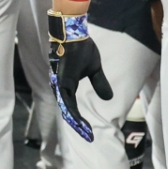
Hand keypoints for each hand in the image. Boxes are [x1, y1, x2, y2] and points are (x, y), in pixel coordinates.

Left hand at [48, 12, 112, 142]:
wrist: (74, 32)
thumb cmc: (81, 47)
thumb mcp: (95, 68)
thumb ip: (99, 83)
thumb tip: (108, 98)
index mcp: (67, 84)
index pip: (72, 106)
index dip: (80, 119)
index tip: (90, 131)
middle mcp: (61, 86)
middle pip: (68, 110)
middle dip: (78, 125)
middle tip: (89, 136)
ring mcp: (59, 83)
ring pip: (65, 107)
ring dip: (75, 121)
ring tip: (85, 132)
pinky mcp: (61, 80)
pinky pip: (65, 99)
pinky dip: (71, 111)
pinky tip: (77, 121)